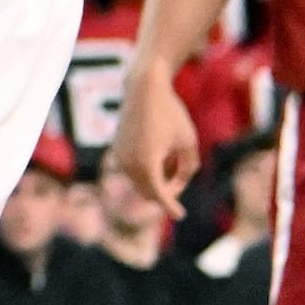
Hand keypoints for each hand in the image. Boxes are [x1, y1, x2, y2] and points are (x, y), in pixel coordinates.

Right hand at [107, 66, 199, 218]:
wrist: (144, 89)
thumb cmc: (171, 114)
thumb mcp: (188, 143)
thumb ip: (187, 170)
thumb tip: (176, 187)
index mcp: (148, 164)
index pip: (161, 196)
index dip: (172, 207)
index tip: (181, 215)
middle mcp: (129, 164)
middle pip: (149, 192)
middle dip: (165, 193)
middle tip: (180, 180)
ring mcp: (119, 156)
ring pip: (139, 183)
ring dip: (155, 182)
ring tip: (170, 160)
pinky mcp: (115, 149)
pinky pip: (131, 171)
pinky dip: (144, 172)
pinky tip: (157, 153)